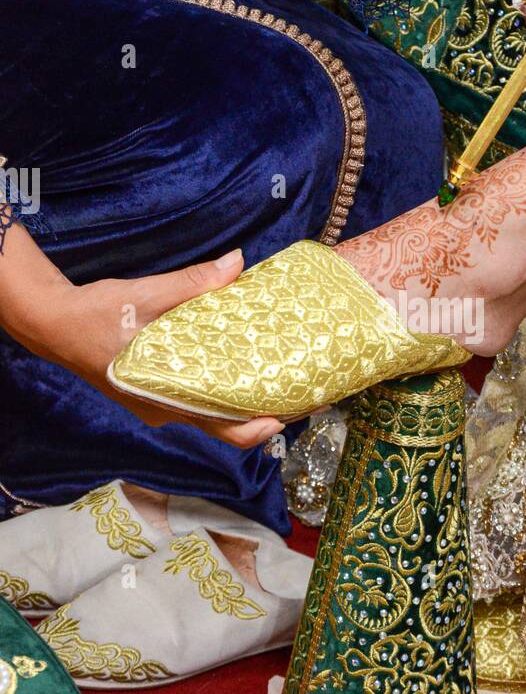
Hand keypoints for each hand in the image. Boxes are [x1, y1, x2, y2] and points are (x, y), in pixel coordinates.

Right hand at [13, 245, 283, 449]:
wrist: (54, 324)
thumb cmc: (96, 315)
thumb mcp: (146, 295)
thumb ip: (194, 283)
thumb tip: (236, 264)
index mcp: (167, 397)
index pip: (225, 430)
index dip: (263, 427)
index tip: (293, 412)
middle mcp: (167, 410)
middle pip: (228, 425)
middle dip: (267, 412)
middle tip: (303, 393)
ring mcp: (162, 404)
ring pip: (214, 412)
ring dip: (247, 399)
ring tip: (281, 376)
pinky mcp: (157, 392)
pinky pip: (199, 398)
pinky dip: (224, 387)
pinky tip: (244, 364)